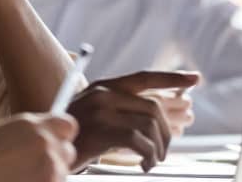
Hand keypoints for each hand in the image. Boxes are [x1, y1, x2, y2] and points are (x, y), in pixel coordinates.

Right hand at [0, 113, 76, 181]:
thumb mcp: (9, 131)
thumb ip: (35, 129)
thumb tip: (51, 132)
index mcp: (35, 126)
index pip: (68, 125)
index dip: (60, 134)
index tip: (55, 140)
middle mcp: (47, 145)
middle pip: (68, 151)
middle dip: (56, 157)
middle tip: (35, 163)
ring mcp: (50, 169)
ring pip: (62, 171)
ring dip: (49, 174)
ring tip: (23, 175)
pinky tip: (22, 181)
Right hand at [67, 70, 199, 171]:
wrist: (46, 146)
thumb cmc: (74, 134)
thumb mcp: (93, 113)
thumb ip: (119, 107)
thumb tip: (157, 115)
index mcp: (103, 86)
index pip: (144, 77)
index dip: (172, 77)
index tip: (195, 78)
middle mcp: (103, 93)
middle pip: (153, 107)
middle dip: (167, 132)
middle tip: (164, 150)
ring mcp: (102, 111)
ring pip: (149, 126)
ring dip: (158, 149)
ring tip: (152, 160)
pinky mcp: (102, 130)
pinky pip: (140, 142)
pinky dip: (149, 156)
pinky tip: (144, 164)